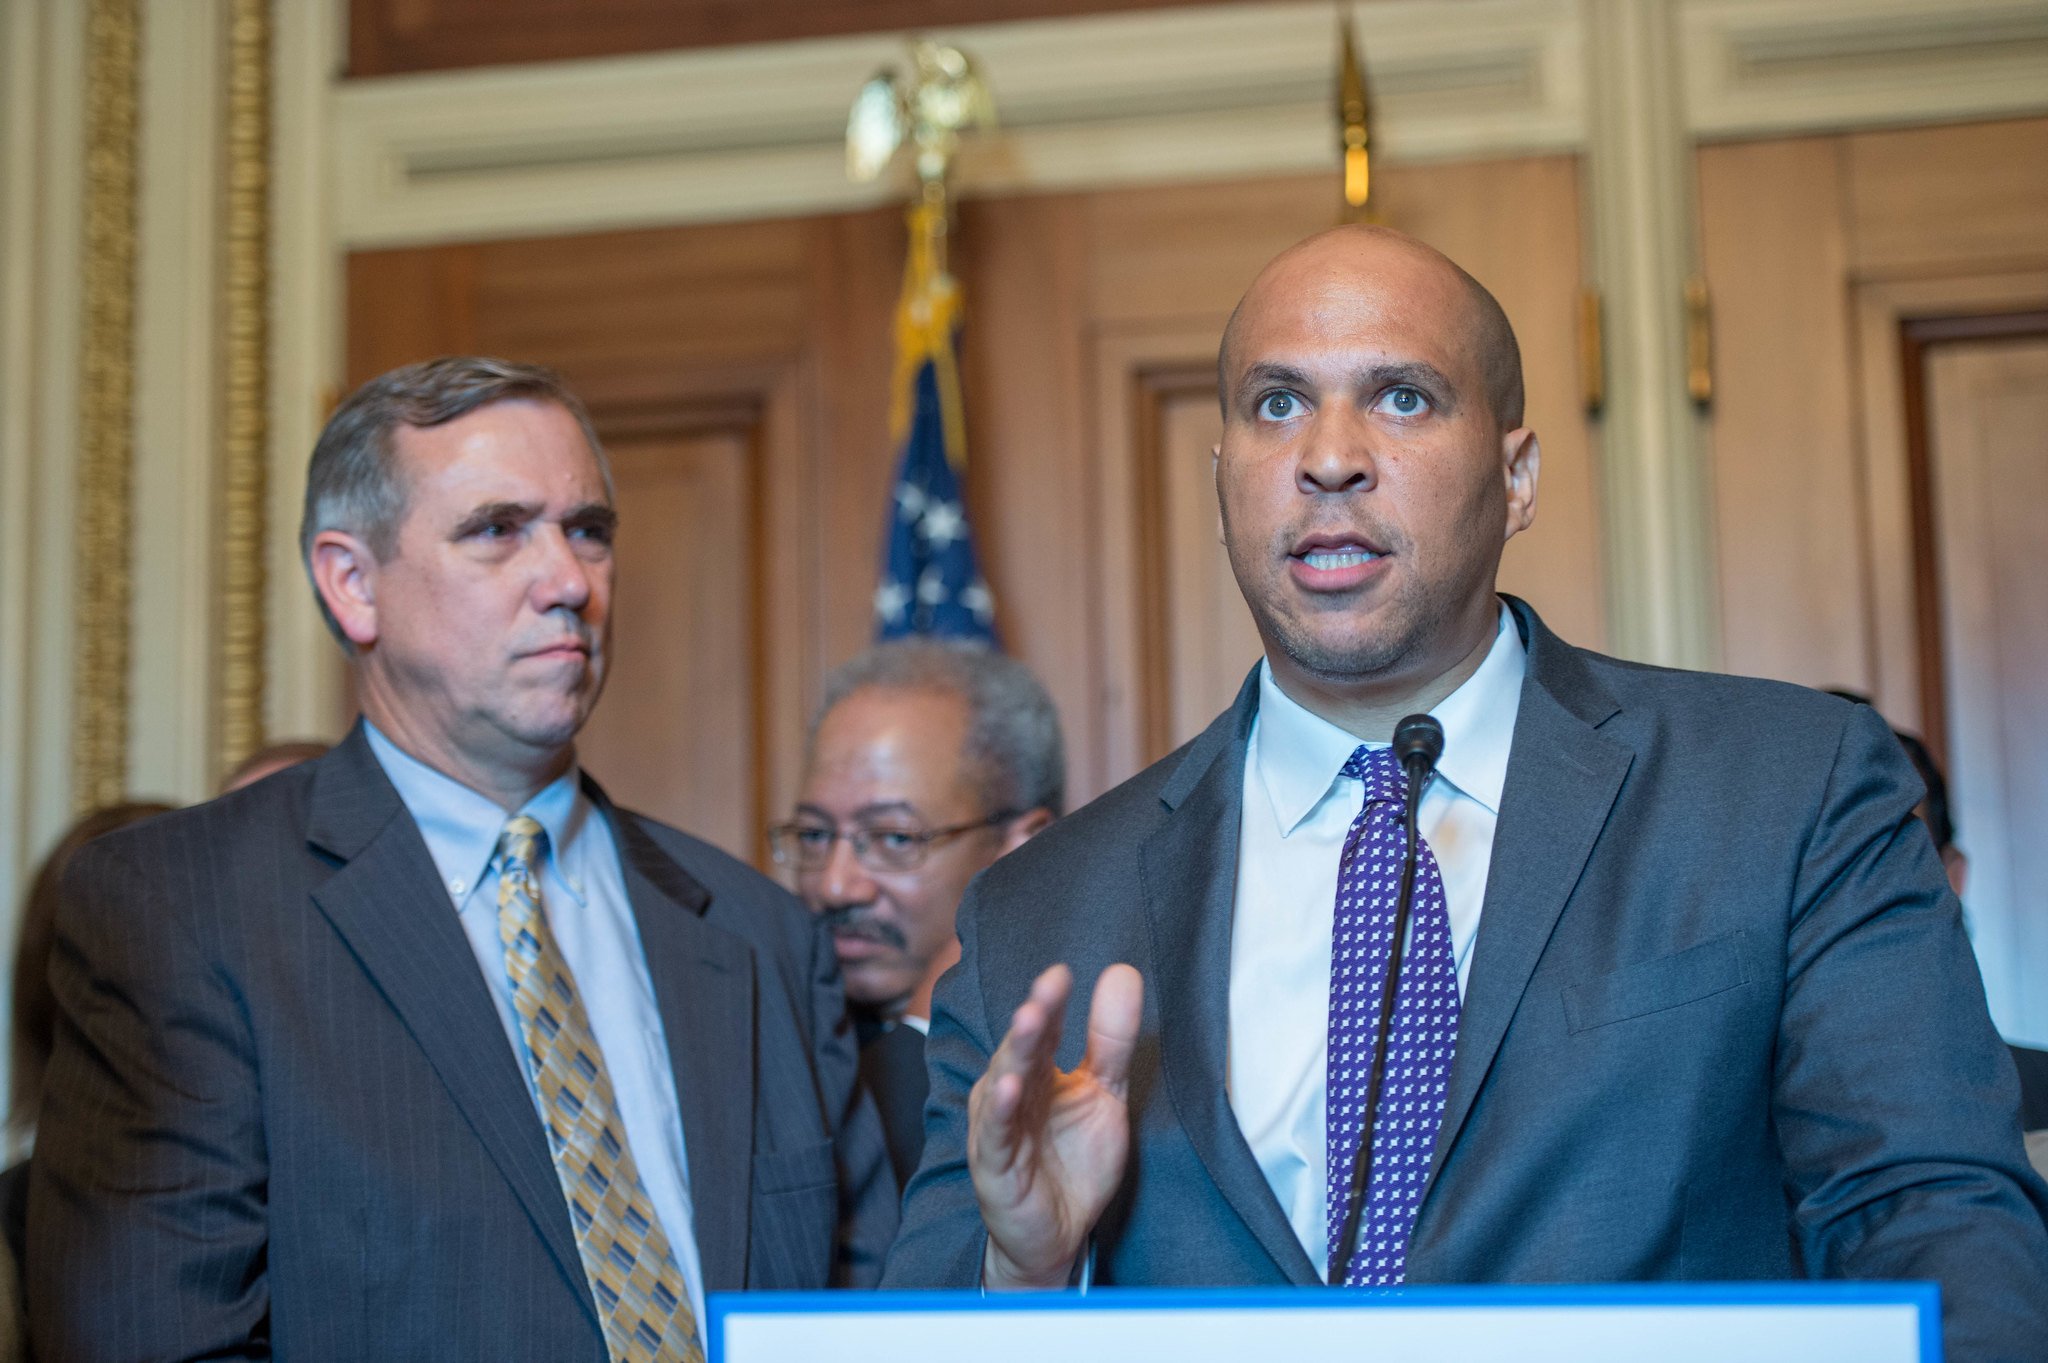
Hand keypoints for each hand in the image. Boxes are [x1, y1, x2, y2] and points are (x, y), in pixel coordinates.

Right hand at [969, 962, 1143, 1289]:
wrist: (1061, 1233)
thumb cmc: (1073, 1160)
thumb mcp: (1105, 1094)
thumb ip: (1112, 1039)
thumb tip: (1122, 972)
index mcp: (1038, 1071)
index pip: (1045, 1029)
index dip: (1052, 1001)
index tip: (1063, 973)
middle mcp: (1013, 1092)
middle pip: (1022, 1048)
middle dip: (1034, 1015)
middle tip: (1050, 985)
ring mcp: (1000, 1127)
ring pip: (1005, 1082)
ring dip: (1016, 1052)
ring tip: (1030, 1021)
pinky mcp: (996, 1166)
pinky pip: (997, 1135)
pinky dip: (1001, 1111)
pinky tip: (1009, 1087)